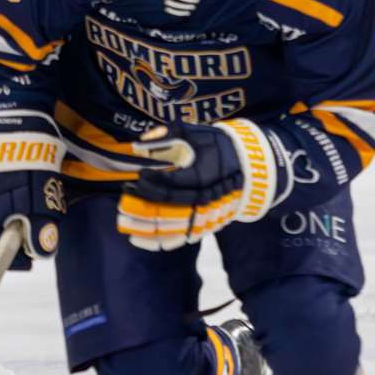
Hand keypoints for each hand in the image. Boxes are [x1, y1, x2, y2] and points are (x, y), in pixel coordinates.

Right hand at [0, 120, 66, 270]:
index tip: (28, 264)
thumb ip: (40, 231)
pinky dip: (7, 204)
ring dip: (10, 221)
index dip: (13, 261)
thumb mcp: (42, 205)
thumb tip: (39, 253)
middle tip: (33, 237)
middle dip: (11, 240)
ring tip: (31, 212)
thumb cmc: (32, 171)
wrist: (19, 132)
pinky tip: (22, 194)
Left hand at [117, 119, 288, 250]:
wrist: (250, 167)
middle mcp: (204, 199)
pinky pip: (179, 238)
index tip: (140, 174)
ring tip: (124, 221)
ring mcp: (205, 214)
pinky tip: (138, 240)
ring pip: (171, 227)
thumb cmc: (220, 147)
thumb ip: (169, 133)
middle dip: (142, 205)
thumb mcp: (198, 133)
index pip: (171, 183)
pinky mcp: (205, 225)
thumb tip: (140, 143)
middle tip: (124, 200)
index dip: (152, 180)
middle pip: (168, 207)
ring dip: (145, 226)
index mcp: (203, 176)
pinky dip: (159, 241)